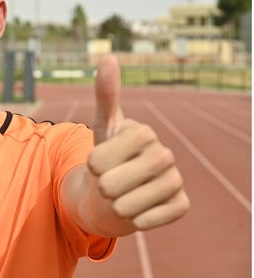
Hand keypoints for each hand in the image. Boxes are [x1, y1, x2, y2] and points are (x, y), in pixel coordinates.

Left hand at [88, 55, 188, 230]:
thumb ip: (105, 94)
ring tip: (118, 197)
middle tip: (106, 183)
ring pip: (128, 206)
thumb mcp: (101, 127)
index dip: (96, 162)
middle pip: (113, 183)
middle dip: (102, 187)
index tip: (97, 162)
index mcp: (143, 134)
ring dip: (114, 205)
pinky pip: (147, 221)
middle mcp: (164, 155)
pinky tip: (135, 211)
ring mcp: (175, 181)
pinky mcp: (181, 205)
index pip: (105, 156)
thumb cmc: (106, 158)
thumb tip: (109, 56)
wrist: (114, 195)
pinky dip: (134, 219)